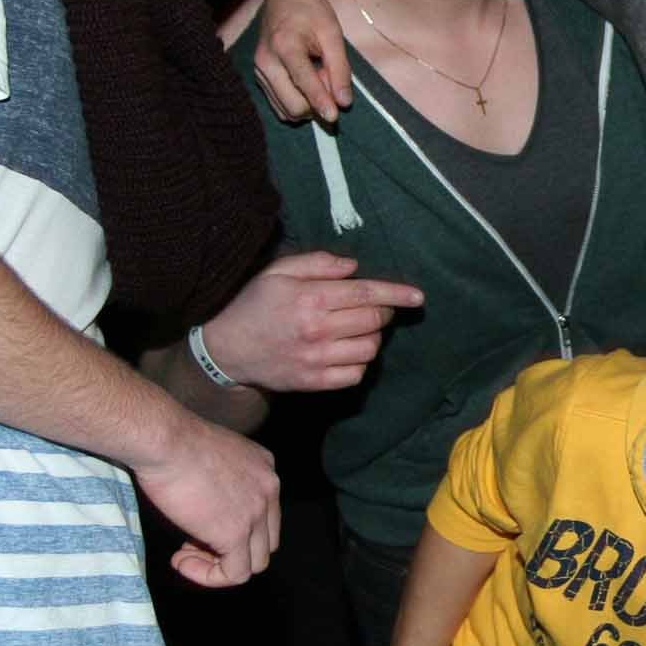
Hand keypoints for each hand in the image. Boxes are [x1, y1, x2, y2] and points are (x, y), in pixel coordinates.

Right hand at [133, 416, 280, 588]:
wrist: (164, 440)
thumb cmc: (173, 442)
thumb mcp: (211, 456)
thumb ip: (220, 481)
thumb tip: (207, 509)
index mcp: (264, 468)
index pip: (265, 514)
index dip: (235, 528)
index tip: (200, 525)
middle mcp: (269, 488)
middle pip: (265, 541)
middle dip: (231, 550)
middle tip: (192, 543)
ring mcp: (257, 512)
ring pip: (255, 562)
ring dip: (219, 566)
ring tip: (185, 555)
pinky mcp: (236, 533)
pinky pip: (235, 574)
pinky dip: (209, 576)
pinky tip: (181, 562)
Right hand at [203, 252, 423, 391]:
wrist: (227, 349)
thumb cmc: (255, 304)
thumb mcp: (279, 272)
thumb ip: (318, 264)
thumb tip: (355, 267)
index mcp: (311, 298)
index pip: (367, 294)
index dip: (397, 294)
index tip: (418, 297)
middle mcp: (317, 329)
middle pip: (374, 320)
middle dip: (383, 311)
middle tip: (372, 306)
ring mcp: (317, 359)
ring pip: (370, 348)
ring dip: (373, 336)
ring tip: (357, 328)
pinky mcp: (314, 382)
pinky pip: (355, 374)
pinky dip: (360, 361)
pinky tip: (347, 349)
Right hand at [254, 0, 350, 123]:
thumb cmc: (312, 12)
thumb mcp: (332, 34)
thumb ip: (340, 68)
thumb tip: (344, 102)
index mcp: (285, 45)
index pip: (303, 81)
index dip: (320, 101)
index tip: (334, 118)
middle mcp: (266, 61)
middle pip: (292, 104)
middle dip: (316, 102)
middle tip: (327, 78)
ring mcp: (258, 71)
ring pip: (285, 109)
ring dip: (307, 102)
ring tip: (316, 75)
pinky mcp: (259, 77)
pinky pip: (279, 105)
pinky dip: (297, 101)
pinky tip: (305, 81)